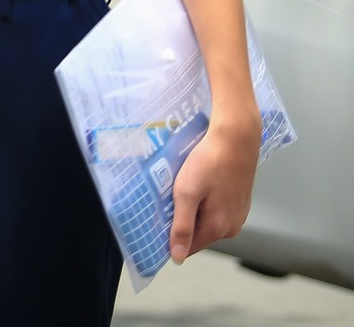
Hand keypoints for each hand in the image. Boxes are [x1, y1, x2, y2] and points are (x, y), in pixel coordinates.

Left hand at [170, 115, 257, 262]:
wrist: (236, 138)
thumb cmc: (209, 162)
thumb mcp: (187, 193)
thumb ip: (182, 227)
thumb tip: (177, 258)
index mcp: (219, 229)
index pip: (189, 247)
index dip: (170, 237)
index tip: (155, 222)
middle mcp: (232, 227)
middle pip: (198, 233)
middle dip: (181, 221)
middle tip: (166, 199)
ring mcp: (239, 214)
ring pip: (207, 220)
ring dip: (192, 210)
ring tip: (181, 189)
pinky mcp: (240, 202)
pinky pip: (216, 210)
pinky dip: (204, 202)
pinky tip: (198, 185)